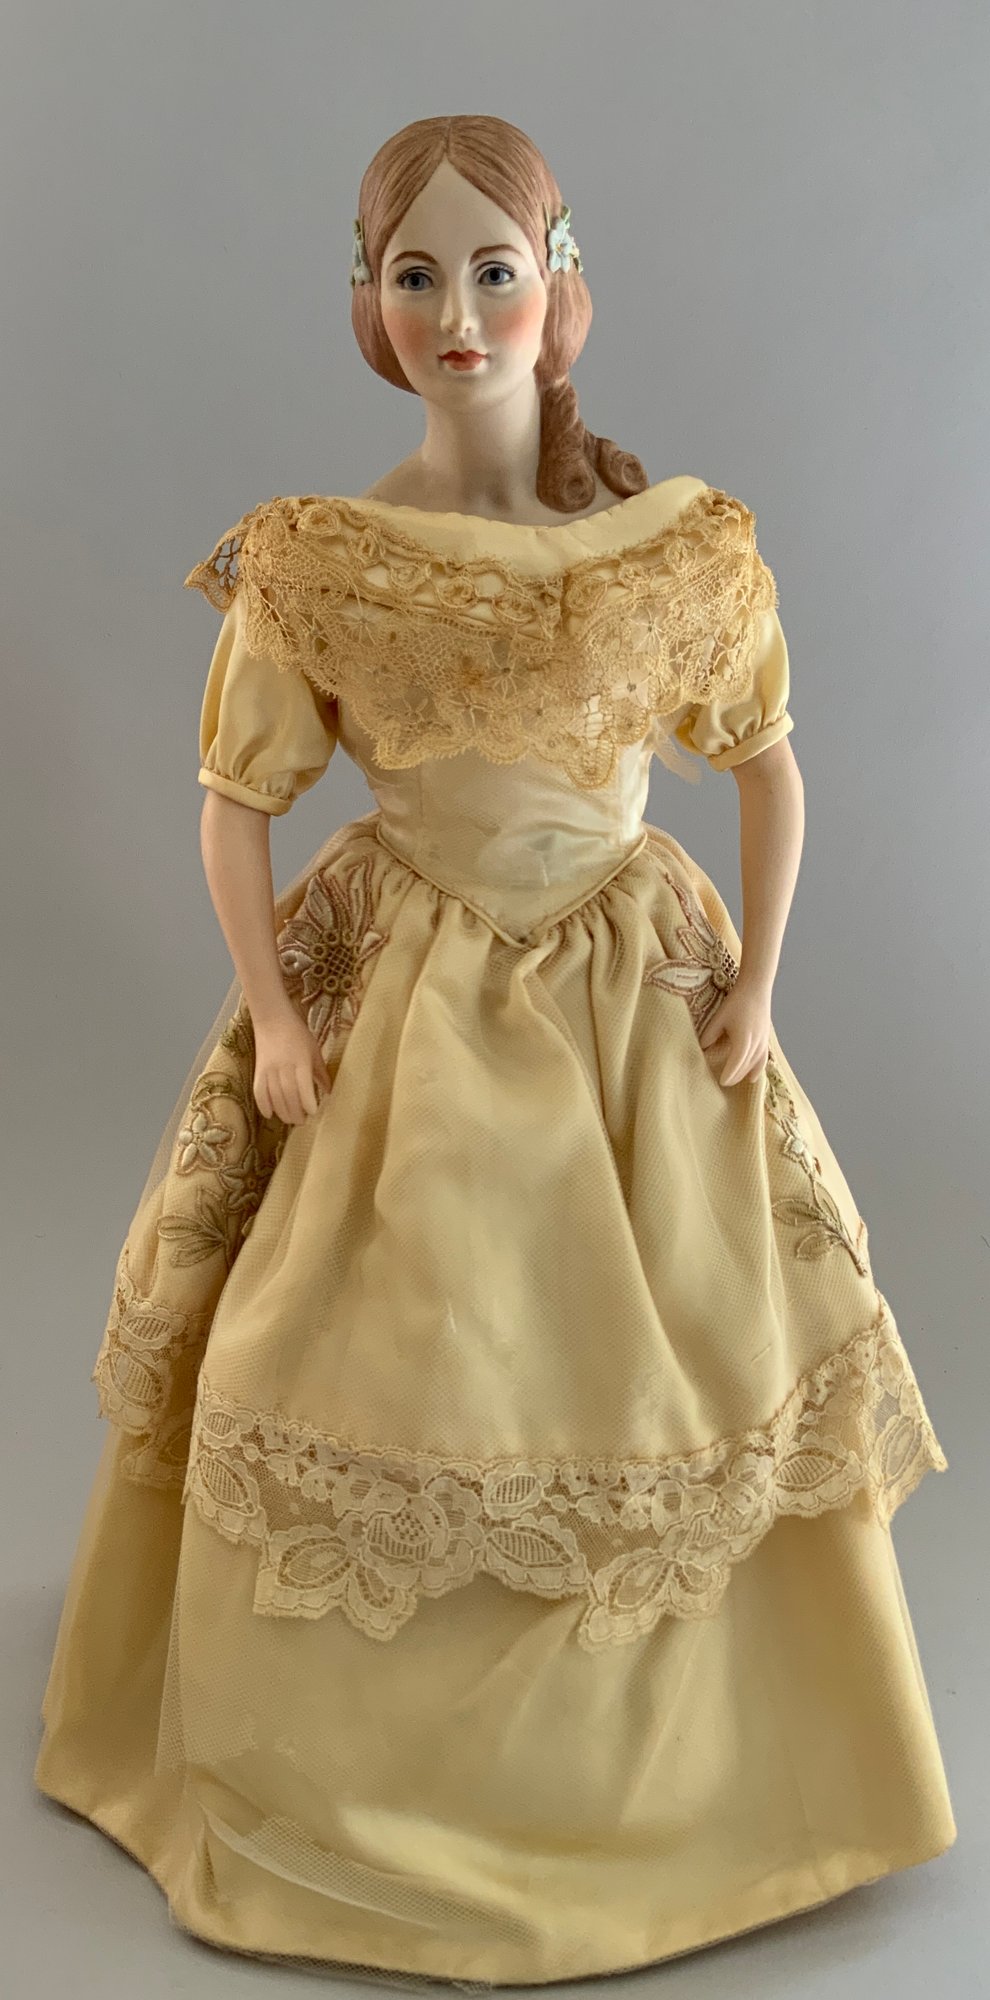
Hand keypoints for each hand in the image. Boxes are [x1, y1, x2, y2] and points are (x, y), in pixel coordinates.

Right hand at [252, 1007, 333, 1123]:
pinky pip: (259, 1092)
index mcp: (300, 1061)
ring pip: (274, 1097)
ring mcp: (268, 1069)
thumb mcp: (314, 1050)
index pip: (303, 1086)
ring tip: (291, 1119)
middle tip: (302, 1121)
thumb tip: (329, 1092)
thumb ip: (320, 1072)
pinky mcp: (257, 1071)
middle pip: (288, 1095)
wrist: (272, 1019)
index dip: (307, 1102)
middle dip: (296, 1112)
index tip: (313, 1112)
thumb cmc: (298, 1034)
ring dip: (282, 1112)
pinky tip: (270, 1114)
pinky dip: (263, 1105)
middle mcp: (283, 1067)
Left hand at [698, 975, 772, 1086]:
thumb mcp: (719, 1018)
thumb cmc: (736, 1002)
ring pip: (755, 1064)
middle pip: (745, 1067)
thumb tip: (702, 1049)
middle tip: (723, 1084)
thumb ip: (710, 1035)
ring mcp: (763, 1042)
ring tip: (735, 1081)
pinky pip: (763, 1059)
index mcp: (743, 1040)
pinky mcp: (766, 1039)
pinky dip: (758, 1069)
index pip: (736, 1064)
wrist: (756, 988)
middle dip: (735, 1076)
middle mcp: (756, 1044)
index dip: (729, 1074)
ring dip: (745, 1074)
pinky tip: (753, 1077)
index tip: (721, 1082)